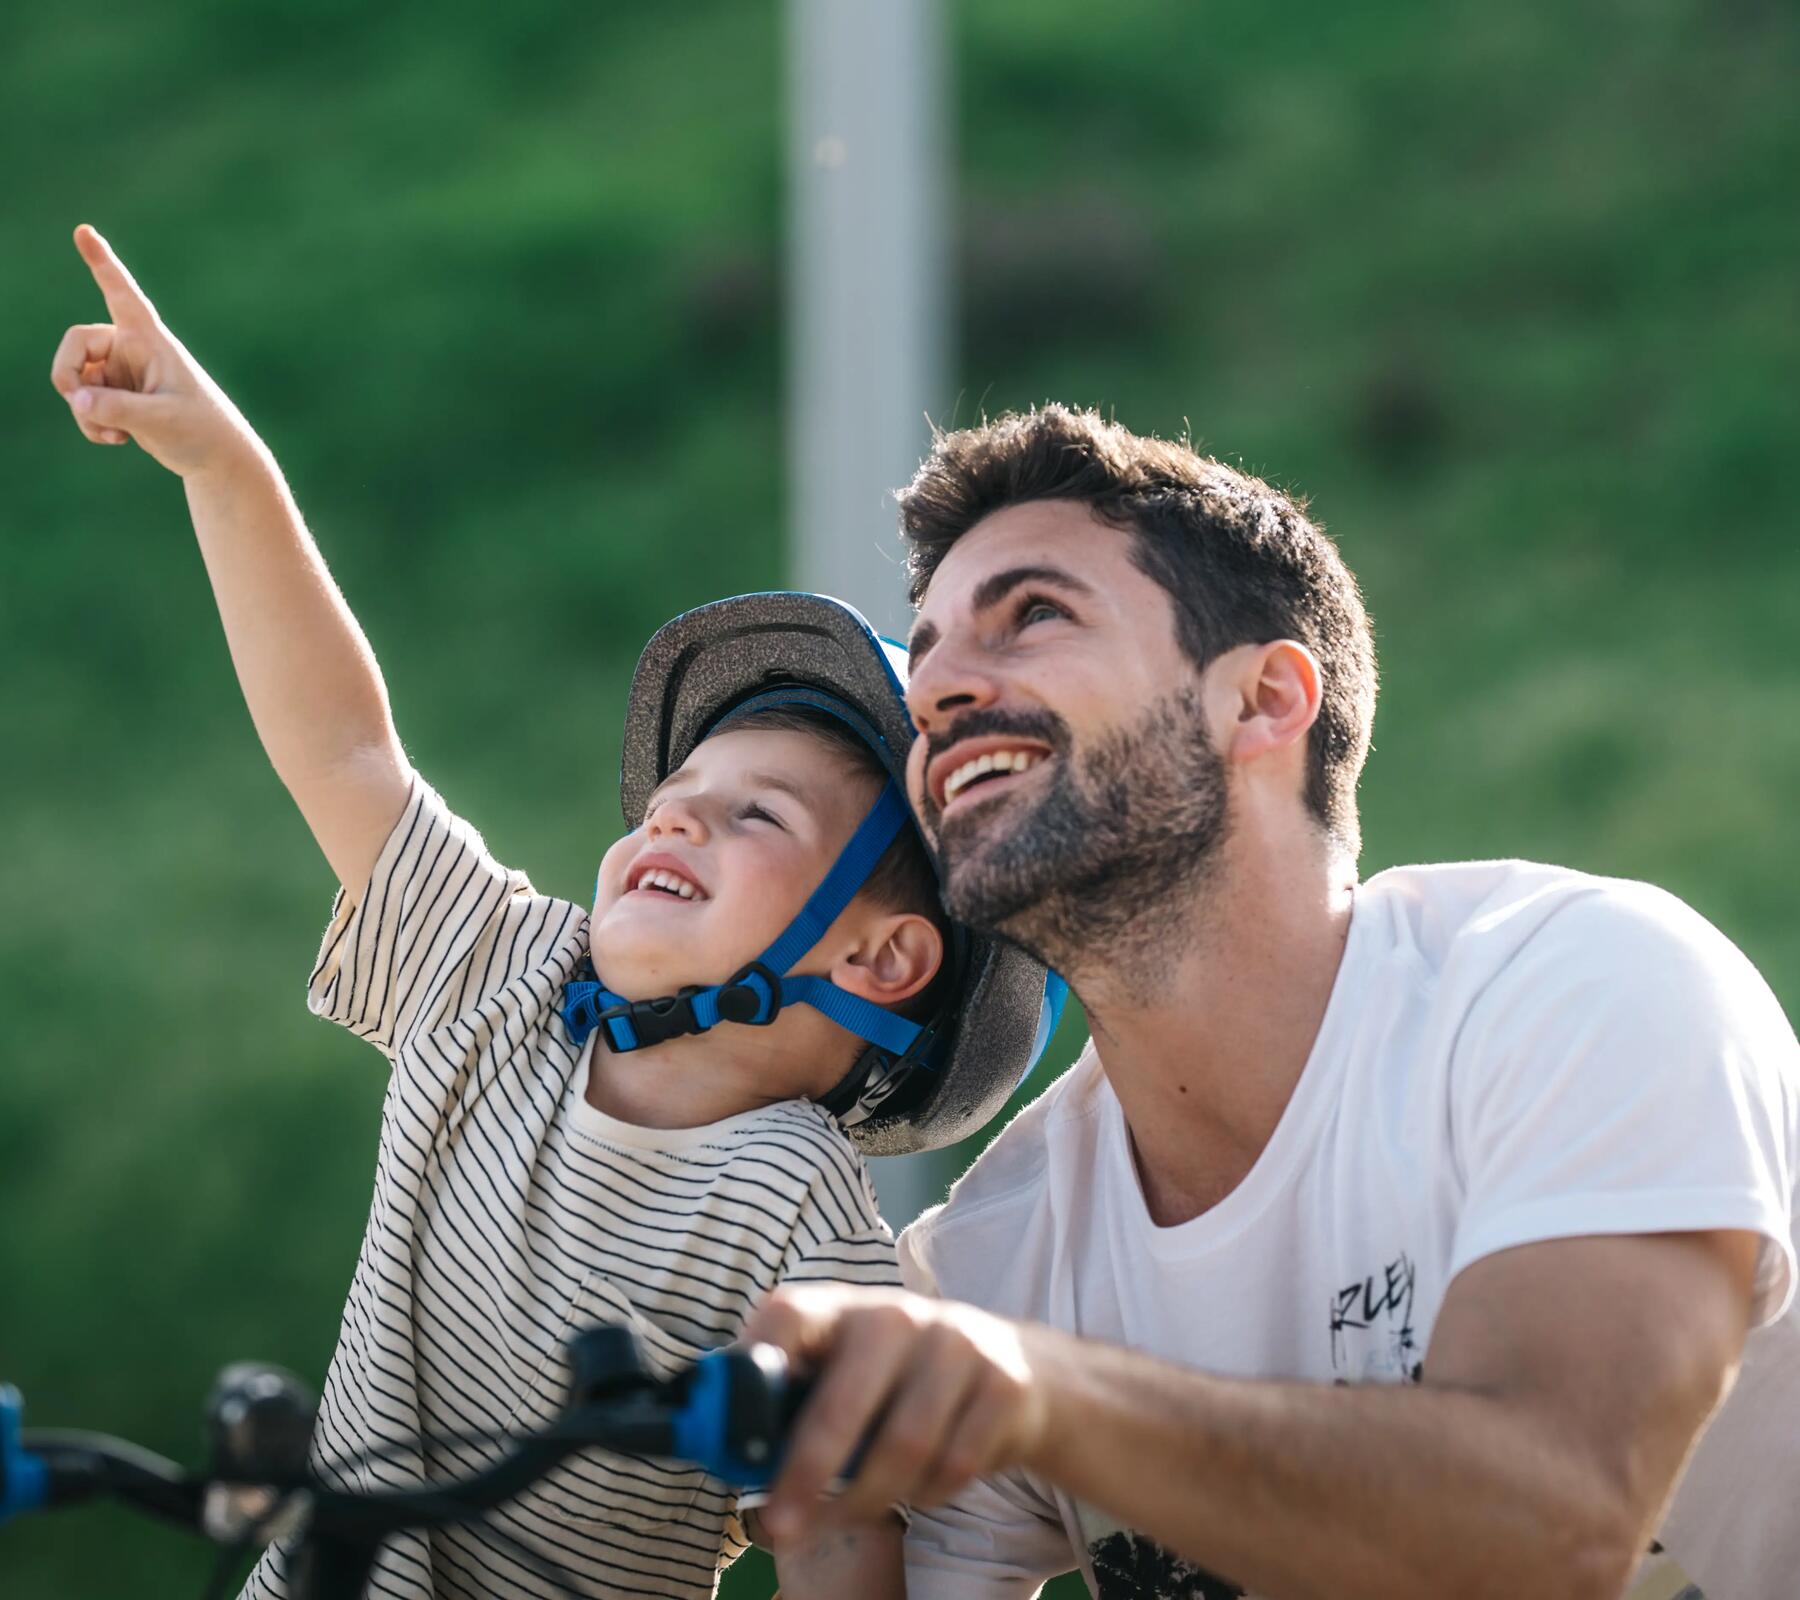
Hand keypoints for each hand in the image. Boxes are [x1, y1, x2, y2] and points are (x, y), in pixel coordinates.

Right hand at [50, 224, 260, 476]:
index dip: (102, 262)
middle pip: (75, 345)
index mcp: (151, 340)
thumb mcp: (161, 419)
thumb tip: (76, 400)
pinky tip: (116, 439)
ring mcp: (123, 373)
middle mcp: (132, 349)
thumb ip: (116, 409)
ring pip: (76, 380)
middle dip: (67, 376)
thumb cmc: (202, 431)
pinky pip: (84, 402)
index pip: (122, 294)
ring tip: (114, 434)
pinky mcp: (119, 396)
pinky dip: (91, 421)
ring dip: (84, 409)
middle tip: (79, 403)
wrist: (217, 459)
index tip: (83, 230)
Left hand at [743, 1284, 1053, 1541]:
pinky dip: (927, 1495)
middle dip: (804, 1474)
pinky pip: (955, 1465)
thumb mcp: (848, 1371)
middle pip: (843, 1402)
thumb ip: (790, 1402)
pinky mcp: (1002, 1384)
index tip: (728, 1429)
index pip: (788, 1316)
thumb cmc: (902, 1381)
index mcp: (843, 1309)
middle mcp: (897, 1316)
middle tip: (777, 1526)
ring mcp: (955, 1345)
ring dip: (867, 1500)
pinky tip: (918, 1488)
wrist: (1022, 1370)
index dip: (753, 1364)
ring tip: (845, 1516)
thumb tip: (720, 1450)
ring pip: (902, 1448)